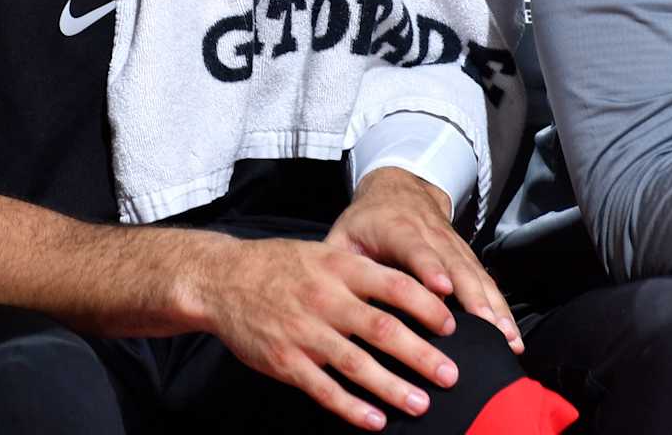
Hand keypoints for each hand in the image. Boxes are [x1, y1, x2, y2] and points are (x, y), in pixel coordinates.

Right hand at [187, 234, 460, 430]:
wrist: (219, 280)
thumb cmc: (276, 266)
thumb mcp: (319, 254)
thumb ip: (360, 273)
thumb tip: (415, 293)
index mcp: (336, 268)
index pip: (394, 286)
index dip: (427, 307)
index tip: (452, 325)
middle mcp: (323, 299)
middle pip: (382, 330)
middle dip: (421, 356)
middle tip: (451, 375)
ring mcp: (303, 332)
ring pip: (356, 365)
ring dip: (392, 388)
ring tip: (421, 403)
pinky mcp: (285, 361)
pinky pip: (324, 389)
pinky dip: (352, 407)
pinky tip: (375, 420)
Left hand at [328, 167, 522, 353]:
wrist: (400, 188)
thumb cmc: (366, 222)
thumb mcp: (344, 235)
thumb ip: (337, 265)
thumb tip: (327, 302)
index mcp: (397, 229)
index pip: (414, 248)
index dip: (428, 266)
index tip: (441, 287)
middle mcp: (432, 237)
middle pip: (456, 267)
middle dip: (473, 298)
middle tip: (488, 328)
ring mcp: (454, 247)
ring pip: (477, 277)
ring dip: (494, 308)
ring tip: (508, 339)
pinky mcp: (467, 258)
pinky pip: (487, 283)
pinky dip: (501, 308)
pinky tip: (512, 336)